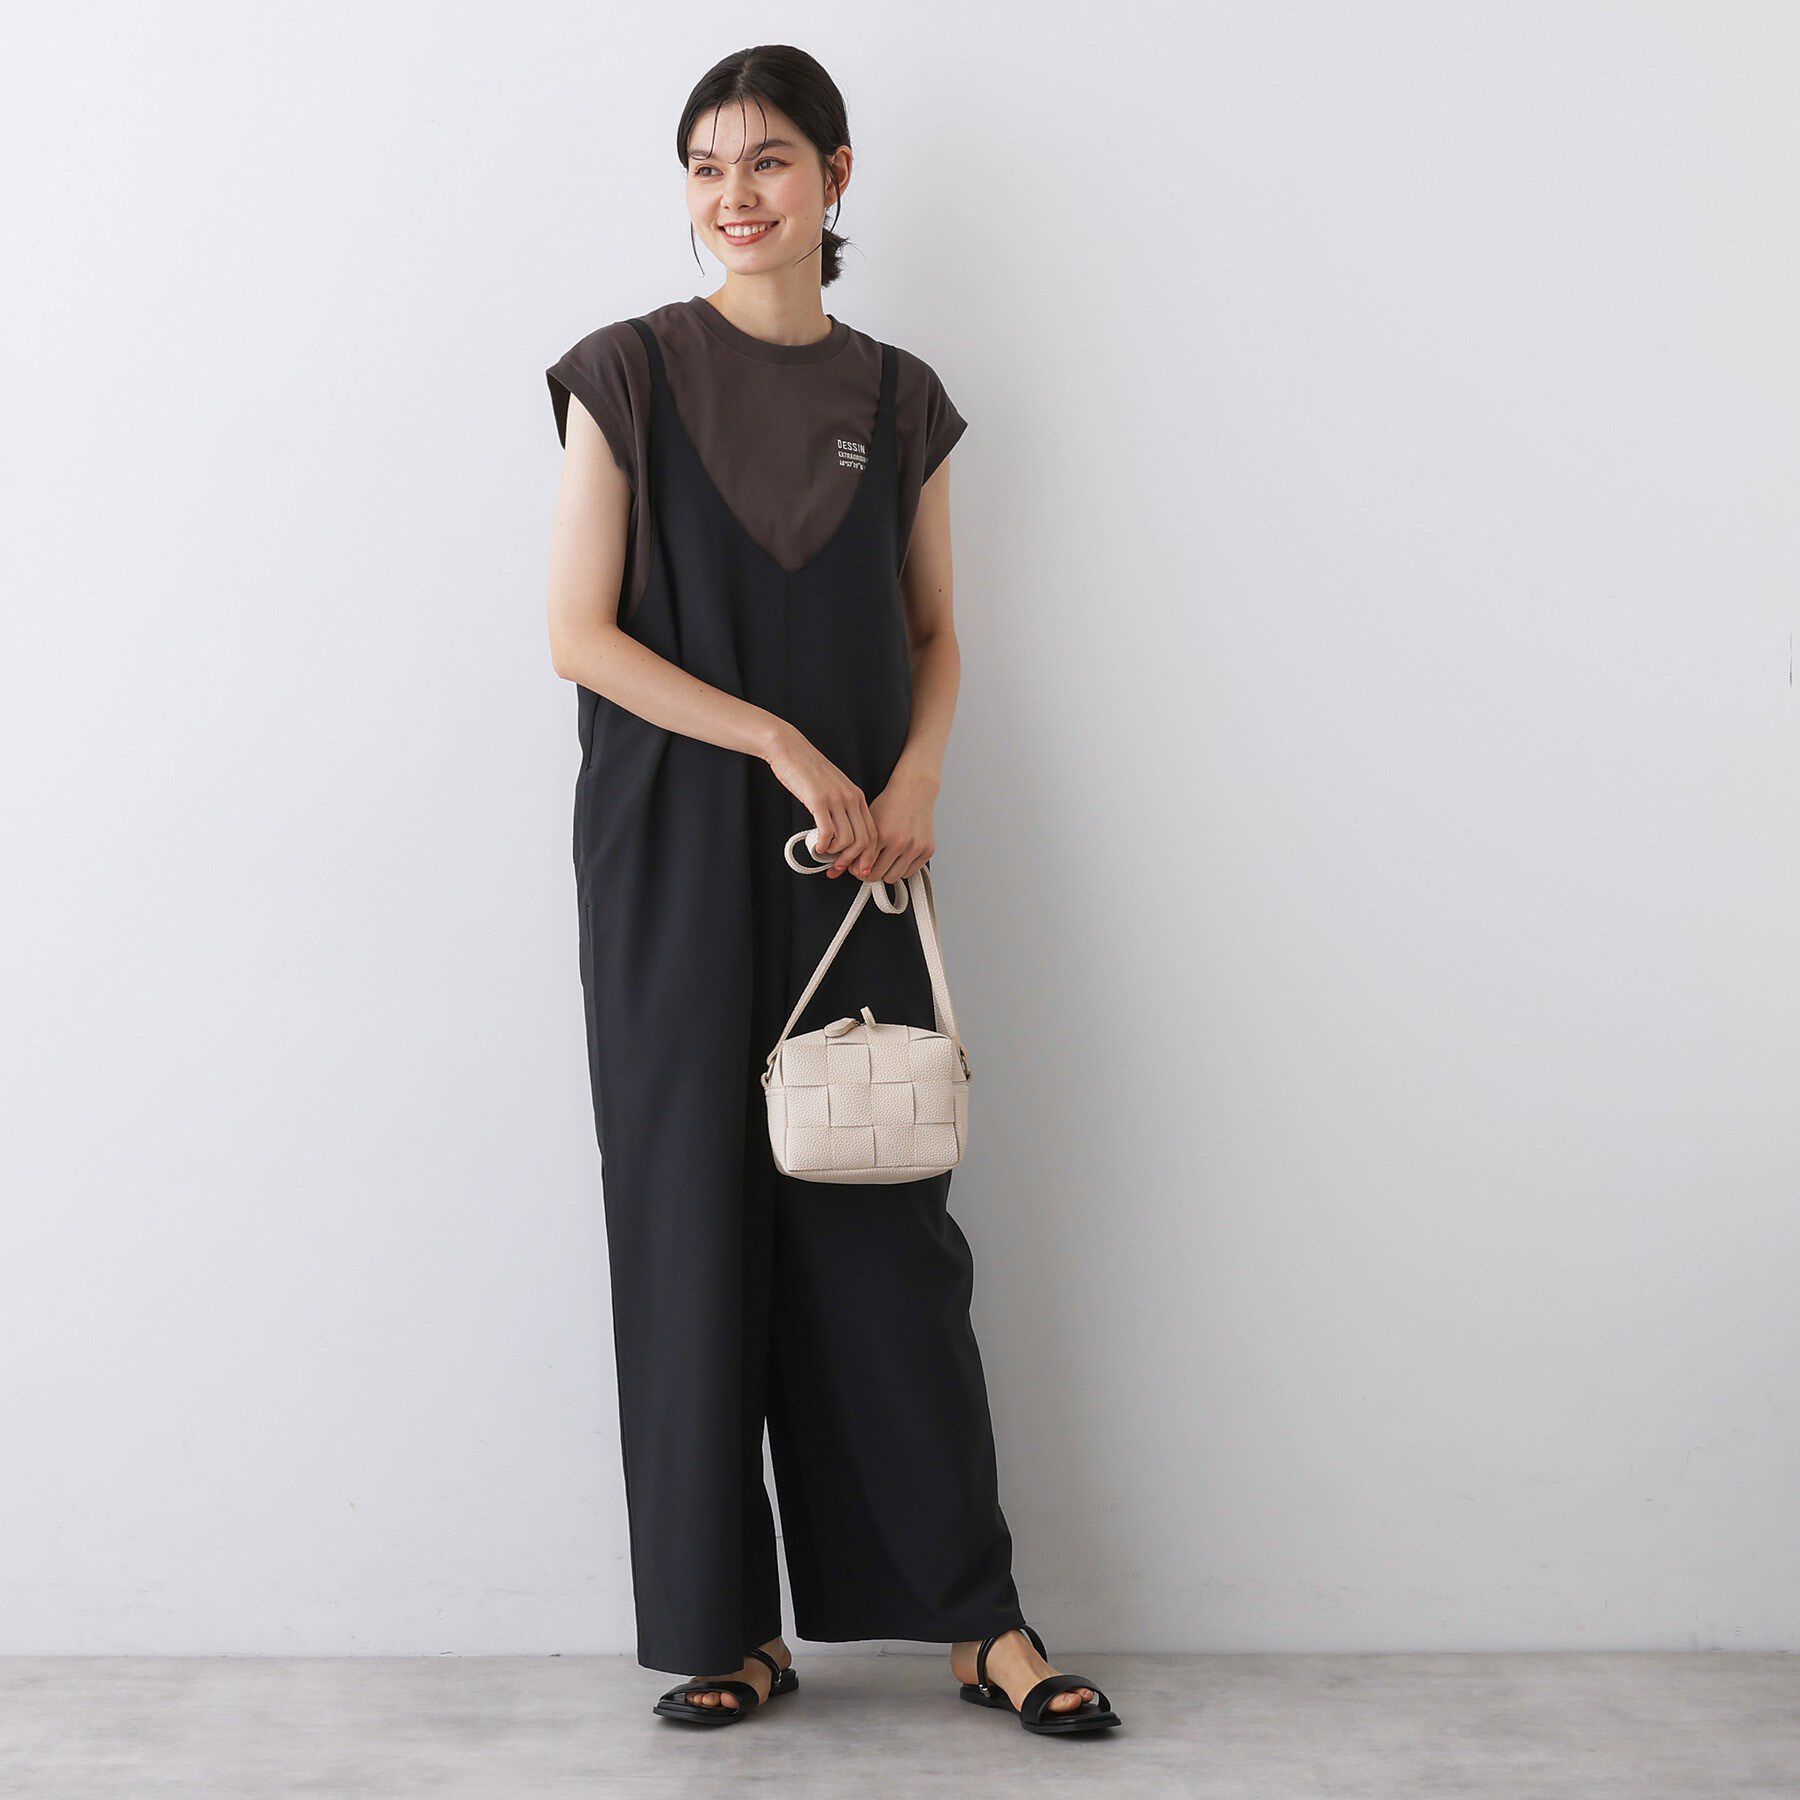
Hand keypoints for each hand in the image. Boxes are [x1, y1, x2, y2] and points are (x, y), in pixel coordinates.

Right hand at [762, 723, 878, 878]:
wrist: (791, 750)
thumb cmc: (809, 771)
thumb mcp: (834, 788)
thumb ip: (841, 809)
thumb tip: (841, 837)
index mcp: (857, 797)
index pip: (873, 833)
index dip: (867, 856)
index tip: (857, 867)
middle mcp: (851, 798)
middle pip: (864, 840)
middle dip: (852, 861)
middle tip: (839, 868)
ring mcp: (836, 800)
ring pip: (848, 840)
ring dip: (837, 854)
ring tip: (825, 853)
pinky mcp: (818, 801)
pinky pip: (828, 833)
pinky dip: (823, 846)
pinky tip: (817, 846)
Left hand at [852, 769, 937, 884]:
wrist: (915, 790)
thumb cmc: (890, 803)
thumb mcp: (868, 821)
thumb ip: (857, 846)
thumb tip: (843, 871)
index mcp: (882, 834)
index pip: (863, 867)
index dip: (856, 869)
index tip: (855, 867)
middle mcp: (900, 842)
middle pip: (877, 876)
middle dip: (869, 872)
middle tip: (867, 865)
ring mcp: (916, 847)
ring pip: (893, 878)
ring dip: (885, 872)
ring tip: (882, 861)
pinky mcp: (928, 850)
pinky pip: (909, 872)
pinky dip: (901, 868)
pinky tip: (897, 858)